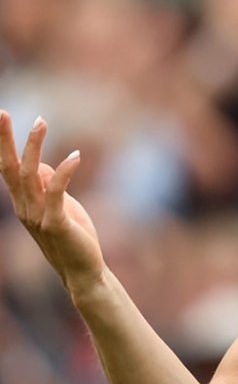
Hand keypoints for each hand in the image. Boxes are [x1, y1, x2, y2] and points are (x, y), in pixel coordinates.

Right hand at [0, 111, 104, 293]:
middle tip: (0, 112)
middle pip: (9, 168)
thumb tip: (44, 166)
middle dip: (4, 140)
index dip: (3, 144)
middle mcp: (24, 208)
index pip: (8, 169)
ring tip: (40, 121)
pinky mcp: (56, 224)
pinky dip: (64, 172)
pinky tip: (75, 156)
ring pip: (30, 175)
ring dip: (34, 147)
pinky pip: (56, 192)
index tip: (1, 118)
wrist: (83, 271)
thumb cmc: (74, 238)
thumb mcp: (62, 207)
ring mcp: (38, 216)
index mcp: (24, 203)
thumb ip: (50, 187)